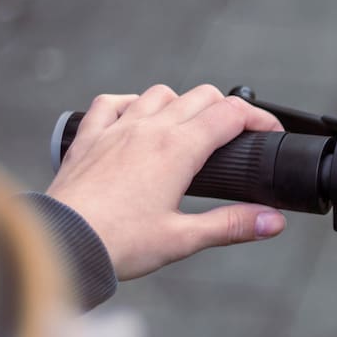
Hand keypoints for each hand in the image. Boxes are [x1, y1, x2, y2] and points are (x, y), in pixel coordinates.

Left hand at [46, 84, 285, 279]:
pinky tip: (136, 119)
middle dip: (227, 109)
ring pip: (160, 93)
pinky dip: (131, 104)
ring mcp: (117, 128)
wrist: (63, 242)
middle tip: (238, 135)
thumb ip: (233, 225)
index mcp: (177, 149)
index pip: (230, 114)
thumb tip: (273, 221)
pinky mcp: (90, 136)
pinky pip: (112, 102)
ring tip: (191, 129)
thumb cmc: (118, 242)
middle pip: (201, 96)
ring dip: (182, 104)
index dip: (259, 119)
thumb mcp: (184, 239)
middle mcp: (149, 128)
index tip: (270, 132)